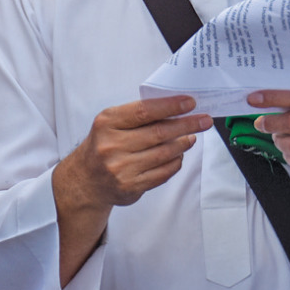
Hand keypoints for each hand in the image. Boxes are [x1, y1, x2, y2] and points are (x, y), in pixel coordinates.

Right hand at [59, 96, 211, 209]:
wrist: (85, 180)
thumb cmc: (104, 144)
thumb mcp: (112, 123)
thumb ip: (139, 116)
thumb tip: (176, 109)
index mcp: (107, 122)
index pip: (144, 111)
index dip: (170, 106)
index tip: (190, 103)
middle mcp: (112, 145)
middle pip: (159, 133)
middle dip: (186, 125)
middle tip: (204, 120)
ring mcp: (121, 168)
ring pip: (163, 154)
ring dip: (183, 144)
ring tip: (192, 137)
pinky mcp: (130, 186)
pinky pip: (162, 173)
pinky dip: (175, 162)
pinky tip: (178, 155)